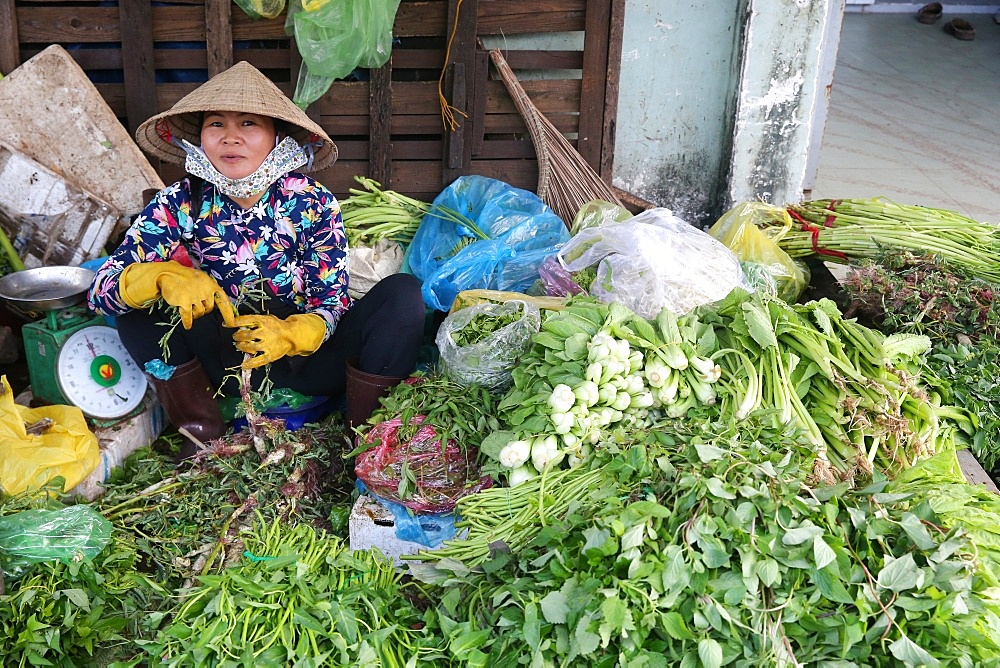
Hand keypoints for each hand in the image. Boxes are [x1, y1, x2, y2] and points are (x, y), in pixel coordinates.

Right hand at [119, 260, 234, 328]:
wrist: (168, 273)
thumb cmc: (185, 276)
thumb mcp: (200, 278)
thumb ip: (208, 289)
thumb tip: (213, 302)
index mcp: (211, 284)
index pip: (223, 301)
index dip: (228, 313)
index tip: (231, 323)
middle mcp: (205, 291)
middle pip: (209, 308)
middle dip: (203, 309)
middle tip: (195, 304)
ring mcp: (195, 297)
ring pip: (199, 313)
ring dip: (194, 313)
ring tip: (188, 306)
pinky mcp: (184, 302)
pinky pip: (188, 317)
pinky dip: (188, 322)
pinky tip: (188, 325)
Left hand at [228, 313, 326, 369]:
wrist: (292, 335)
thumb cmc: (276, 326)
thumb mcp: (267, 318)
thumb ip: (254, 320)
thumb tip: (236, 322)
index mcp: (264, 321)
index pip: (245, 320)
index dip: (234, 322)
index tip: (226, 324)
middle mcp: (265, 332)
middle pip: (246, 335)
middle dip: (238, 336)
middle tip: (236, 337)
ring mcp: (268, 345)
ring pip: (250, 347)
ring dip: (242, 347)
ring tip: (240, 346)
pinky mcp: (271, 355)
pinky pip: (258, 360)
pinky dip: (250, 363)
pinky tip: (244, 365)